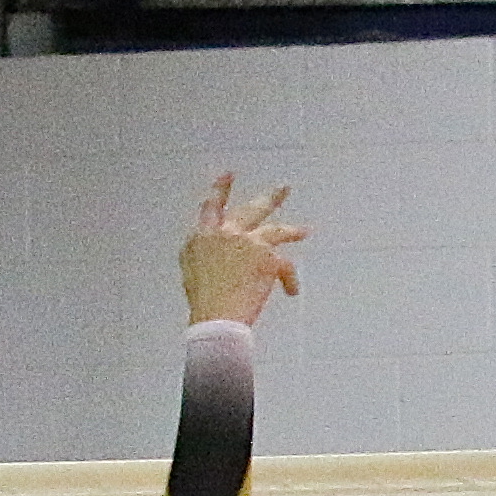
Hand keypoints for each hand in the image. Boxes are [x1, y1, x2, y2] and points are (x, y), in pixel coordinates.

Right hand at [180, 174, 309, 327]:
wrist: (216, 319)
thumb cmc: (203, 303)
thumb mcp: (191, 273)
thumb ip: (200, 253)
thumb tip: (209, 249)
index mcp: (202, 237)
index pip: (212, 207)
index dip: (220, 190)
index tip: (228, 175)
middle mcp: (226, 233)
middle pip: (251, 210)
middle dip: (269, 199)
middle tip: (283, 189)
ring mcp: (248, 242)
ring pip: (276, 230)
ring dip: (292, 230)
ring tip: (305, 231)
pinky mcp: (267, 257)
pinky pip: (284, 266)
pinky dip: (287, 280)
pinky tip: (291, 291)